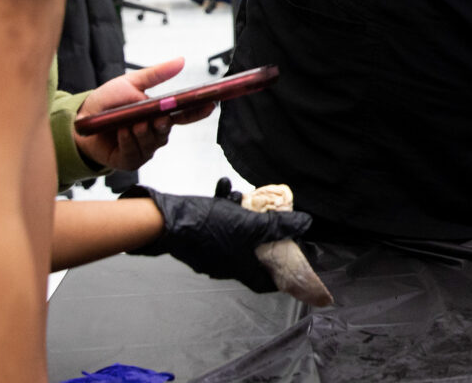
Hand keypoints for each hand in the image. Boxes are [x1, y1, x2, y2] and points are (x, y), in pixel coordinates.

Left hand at [73, 57, 213, 170]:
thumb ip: (157, 74)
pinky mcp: (130, 160)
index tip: (210, 104)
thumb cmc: (106, 103)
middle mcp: (154, 132)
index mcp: (159, 114)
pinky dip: (128, 142)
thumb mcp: (130, 82)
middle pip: (167, 131)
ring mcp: (143, 148)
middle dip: (162, 124)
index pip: (184, 114)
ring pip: (153, 142)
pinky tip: (120, 132)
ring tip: (130, 123)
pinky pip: (135, 153)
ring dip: (141, 132)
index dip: (197, 111)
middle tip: (157, 118)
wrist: (80, 121)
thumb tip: (182, 60)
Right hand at [123, 178, 313, 292]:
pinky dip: (221, 207)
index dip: (279, 278)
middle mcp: (224, 264)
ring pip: (233, 233)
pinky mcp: (197, 238)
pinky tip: (222, 188)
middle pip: (251, 253)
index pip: (263, 283)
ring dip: (239, 213)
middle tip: (269, 218)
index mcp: (238, 268)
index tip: (292, 267)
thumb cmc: (209, 227)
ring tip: (239, 196)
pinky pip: (216, 223)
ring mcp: (209, 252)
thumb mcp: (250, 224)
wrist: (167, 221)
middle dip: (261, 233)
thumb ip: (279, 226)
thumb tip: (305, 224)